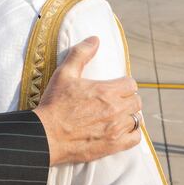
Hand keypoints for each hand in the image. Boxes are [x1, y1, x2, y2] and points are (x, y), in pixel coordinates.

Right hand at [33, 36, 141, 164]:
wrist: (47, 135)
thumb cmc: (54, 104)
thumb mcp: (64, 74)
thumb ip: (81, 54)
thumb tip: (95, 40)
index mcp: (107, 91)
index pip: (131, 84)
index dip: (123, 84)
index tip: (114, 86)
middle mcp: (116, 110)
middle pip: (136, 101)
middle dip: (127, 99)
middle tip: (114, 100)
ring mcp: (117, 129)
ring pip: (136, 119)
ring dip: (128, 115)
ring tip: (117, 115)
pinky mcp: (114, 145)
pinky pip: (135, 138)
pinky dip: (132, 133)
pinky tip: (121, 129)